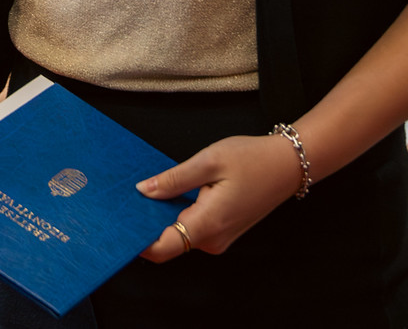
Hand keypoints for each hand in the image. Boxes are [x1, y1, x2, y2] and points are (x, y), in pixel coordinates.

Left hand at [134, 132, 303, 262]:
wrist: (288, 165)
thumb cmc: (252, 159)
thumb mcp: (208, 161)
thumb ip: (174, 179)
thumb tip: (143, 191)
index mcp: (208, 224)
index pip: (163, 247)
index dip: (138, 241)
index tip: (119, 224)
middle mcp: (213, 239)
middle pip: (168, 241)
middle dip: (146, 223)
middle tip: (127, 198)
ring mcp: (219, 238)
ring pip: (180, 234)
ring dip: (163, 217)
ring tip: (148, 190)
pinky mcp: (223, 231)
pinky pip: (192, 228)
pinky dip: (178, 214)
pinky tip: (171, 193)